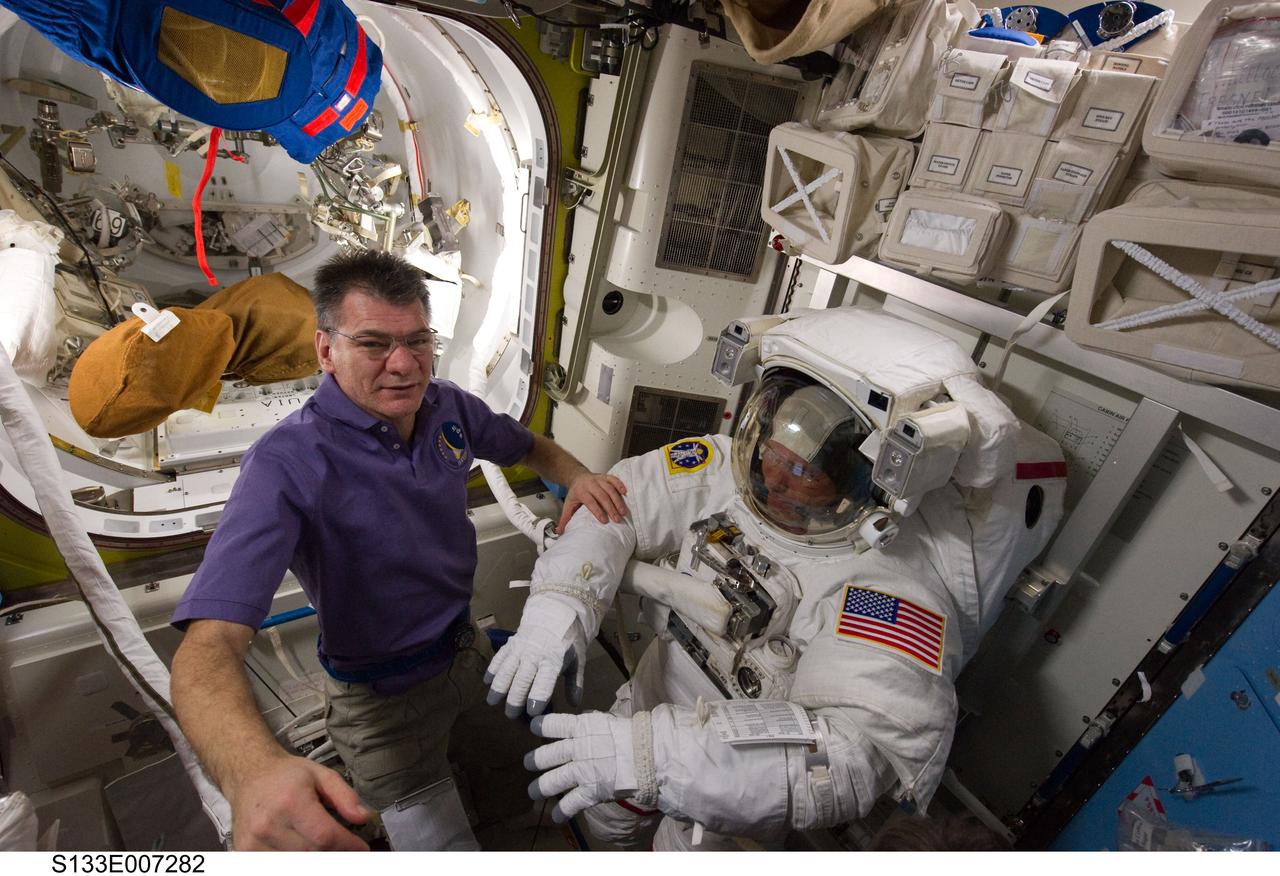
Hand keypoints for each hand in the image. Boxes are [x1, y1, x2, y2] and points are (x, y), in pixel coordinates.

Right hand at [228, 754, 369, 849]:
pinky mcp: (245, 850)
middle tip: (343, 847)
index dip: (347, 845)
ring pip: (296, 862)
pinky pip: (277, 864)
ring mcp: (254, 840)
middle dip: (333, 852)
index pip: (324, 835)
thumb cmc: (287, 775)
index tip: (361, 847)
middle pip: (312, 852)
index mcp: (291, 801)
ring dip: (314, 856)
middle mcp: (269, 823)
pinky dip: (294, 858)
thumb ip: (345, 796)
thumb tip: (363, 818)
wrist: (249, 773)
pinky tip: (301, 848)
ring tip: (322, 844)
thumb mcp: (322, 775)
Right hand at [485, 595, 585, 717]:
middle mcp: (534, 655)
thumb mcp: (578, 660)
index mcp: (553, 660)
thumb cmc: (568, 641)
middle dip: (514, 699)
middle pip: (521, 680)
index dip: (537, 697)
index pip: (544, 682)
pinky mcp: (510, 644)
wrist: (555, 613)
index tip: (532, 712)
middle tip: (511, 715)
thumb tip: (575, 704)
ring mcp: (520, 649)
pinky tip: (487, 682)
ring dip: (498, 687)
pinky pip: (498, 658)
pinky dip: (492, 670)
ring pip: (506, 670)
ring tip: (492, 702)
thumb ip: (575, 683)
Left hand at [525, 712, 637, 822]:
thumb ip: (590, 723)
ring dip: (540, 787)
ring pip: (552, 781)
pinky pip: (570, 804)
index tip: (533, 727)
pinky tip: (556, 816)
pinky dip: (562, 811)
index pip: (553, 724)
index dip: (540, 726)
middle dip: (535, 760)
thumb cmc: (632, 735)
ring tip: (533, 792)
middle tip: (528, 763)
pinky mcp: (590, 791)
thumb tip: (581, 720)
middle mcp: (577, 748)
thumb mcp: (607, 721)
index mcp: (581, 727)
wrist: (647, 756)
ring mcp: (582, 771)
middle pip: (547, 755)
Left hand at [558, 472, 627, 532]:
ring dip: (618, 500)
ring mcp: (599, 479)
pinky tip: (625, 493)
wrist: (577, 476)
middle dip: (611, 508)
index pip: (590, 501)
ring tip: (623, 512)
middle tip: (617, 519)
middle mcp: (590, 484)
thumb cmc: (575, 493)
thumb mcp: (568, 505)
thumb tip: (559, 531)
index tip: (604, 521)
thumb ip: (564, 518)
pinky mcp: (605, 476)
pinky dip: (620, 485)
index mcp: (580, 491)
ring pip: (610, 489)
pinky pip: (614, 479)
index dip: (597, 511)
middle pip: (602, 496)